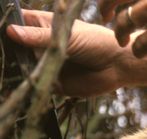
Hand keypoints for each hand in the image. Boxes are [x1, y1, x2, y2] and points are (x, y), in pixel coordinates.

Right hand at [6, 10, 146, 97]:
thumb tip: (11, 33)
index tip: (1, 36)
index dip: (6, 30)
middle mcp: (40, 45)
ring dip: (14, 72)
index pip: (14, 25)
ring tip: (6, 75)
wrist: (118, 65)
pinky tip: (17, 90)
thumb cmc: (96, 42)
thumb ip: (40, 37)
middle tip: (2, 60)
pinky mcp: (53, 84)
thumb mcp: (66, 36)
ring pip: (23, 69)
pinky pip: (37, 86)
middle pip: (14, 49)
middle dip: (7, 55)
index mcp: (41, 26)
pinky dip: (28, 88)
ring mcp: (45, 65)